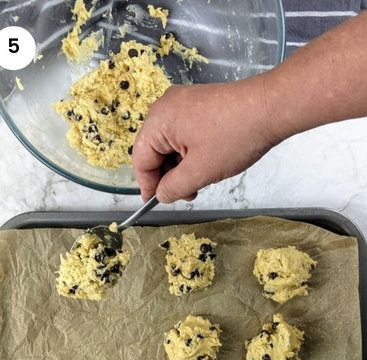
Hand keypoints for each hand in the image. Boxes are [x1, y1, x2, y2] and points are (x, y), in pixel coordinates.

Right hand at [132, 75, 280, 202]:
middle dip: (168, 176)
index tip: (156, 203)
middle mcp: (166, 106)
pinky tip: (206, 165)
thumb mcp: (199, 171)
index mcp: (159, 120)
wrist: (271, 107)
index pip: (141, 159)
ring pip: (171, 144)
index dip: (147, 185)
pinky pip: (184, 133)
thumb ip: (173, 188)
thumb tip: (161, 195)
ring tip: (200, 182)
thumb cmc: (235, 137)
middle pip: (154, 150)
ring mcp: (184, 103)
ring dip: (181, 167)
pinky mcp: (199, 104)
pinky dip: (190, 153)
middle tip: (186, 195)